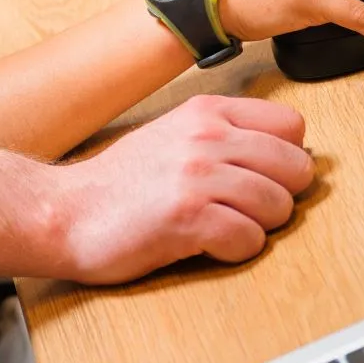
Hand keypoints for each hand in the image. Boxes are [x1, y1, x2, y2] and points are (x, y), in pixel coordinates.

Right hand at [53, 95, 314, 282]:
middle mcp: (205, 136)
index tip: (260, 174)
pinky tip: (209, 244)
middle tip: (246, 207)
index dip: (284, 156)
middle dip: (280, 195)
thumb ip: (223, 135)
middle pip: (297, 168)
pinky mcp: (188, 218)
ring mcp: (196, 176)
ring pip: (280, 206)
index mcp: (205, 111)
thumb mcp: (173, 134)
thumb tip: (285, 152)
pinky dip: (236, 251)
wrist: (66, 211)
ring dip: (259, 226)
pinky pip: (250, 240)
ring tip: (224, 225)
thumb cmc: (121, 182)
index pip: (291, 125)